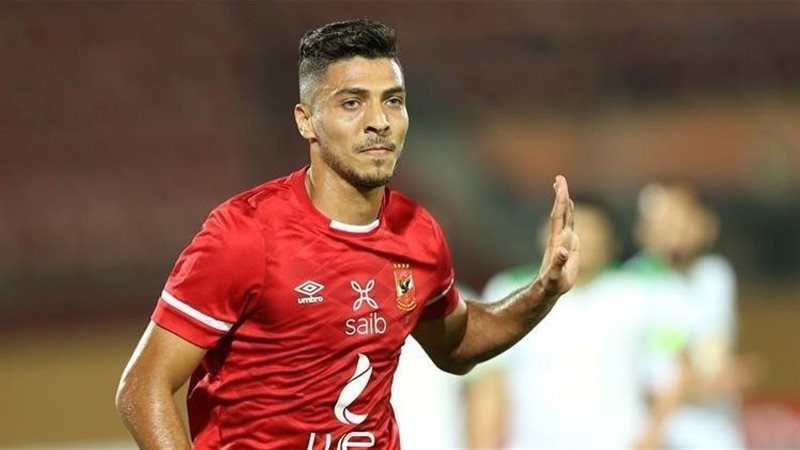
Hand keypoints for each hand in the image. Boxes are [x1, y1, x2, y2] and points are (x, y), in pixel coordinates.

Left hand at [536, 175, 579, 296]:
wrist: (548, 289)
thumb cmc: (551, 284)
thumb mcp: (554, 275)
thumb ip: (558, 264)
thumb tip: (563, 251)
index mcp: (557, 241)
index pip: (558, 216)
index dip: (560, 201)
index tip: (560, 186)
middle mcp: (559, 237)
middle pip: (560, 213)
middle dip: (561, 195)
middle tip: (559, 178)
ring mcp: (563, 241)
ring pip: (565, 218)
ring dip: (564, 203)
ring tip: (562, 188)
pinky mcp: (568, 246)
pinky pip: (570, 226)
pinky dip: (570, 215)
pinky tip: (569, 209)